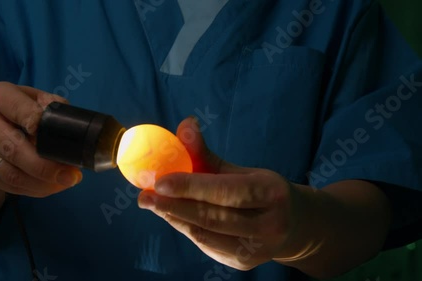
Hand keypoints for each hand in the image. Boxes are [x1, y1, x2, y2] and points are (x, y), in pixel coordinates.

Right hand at [0, 82, 82, 197]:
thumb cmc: (23, 108)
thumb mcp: (37, 99)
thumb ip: (53, 107)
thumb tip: (70, 128)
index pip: (21, 112)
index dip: (40, 126)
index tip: (58, 140)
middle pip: (13, 150)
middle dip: (46, 167)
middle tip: (71, 176)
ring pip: (11, 174)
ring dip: (42, 184)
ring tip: (66, 182)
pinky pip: (9, 186)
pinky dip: (34, 189)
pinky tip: (52, 186)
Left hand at [138, 117, 314, 269]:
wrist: (295, 226)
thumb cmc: (262, 191)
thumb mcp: (240, 170)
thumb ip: (208, 153)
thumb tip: (184, 124)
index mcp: (271, 193)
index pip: (226, 190)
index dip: (190, 186)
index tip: (159, 181)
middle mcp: (269, 225)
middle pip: (212, 217)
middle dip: (173, 206)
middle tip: (144, 197)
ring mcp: (257, 249)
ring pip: (206, 235)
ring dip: (175, 218)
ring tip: (153, 204)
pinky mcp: (244, 264)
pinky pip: (207, 246)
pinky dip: (186, 229)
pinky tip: (172, 215)